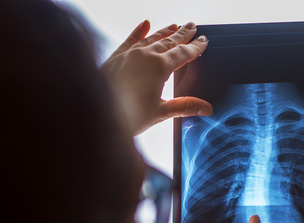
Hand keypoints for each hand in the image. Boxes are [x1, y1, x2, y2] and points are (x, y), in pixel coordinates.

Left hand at [101, 20, 212, 135]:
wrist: (97, 114)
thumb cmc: (128, 116)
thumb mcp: (161, 112)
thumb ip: (185, 106)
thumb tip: (206, 108)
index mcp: (159, 67)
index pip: (183, 53)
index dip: (195, 47)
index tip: (203, 41)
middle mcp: (145, 55)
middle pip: (169, 40)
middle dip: (183, 34)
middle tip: (192, 26)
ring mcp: (129, 54)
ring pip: (151, 38)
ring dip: (165, 31)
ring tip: (174, 26)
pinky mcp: (115, 57)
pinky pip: (130, 39)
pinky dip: (139, 31)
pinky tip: (145, 25)